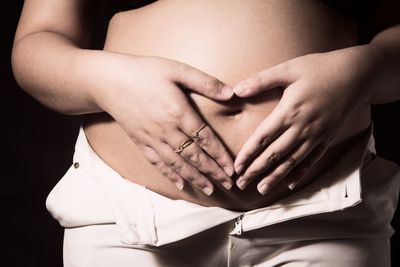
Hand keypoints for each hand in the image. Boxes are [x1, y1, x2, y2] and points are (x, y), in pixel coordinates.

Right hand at [96, 55, 234, 194]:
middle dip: (213, 172)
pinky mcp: (141, 142)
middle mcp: (168, 131)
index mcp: (180, 113)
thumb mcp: (177, 70)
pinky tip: (180, 185)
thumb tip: (231, 92)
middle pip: (195, 156)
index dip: (220, 155)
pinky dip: (170, 175)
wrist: (109, 81)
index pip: (206, 139)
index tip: (232, 168)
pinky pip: (158, 163)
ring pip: (178, 164)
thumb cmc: (145, 72)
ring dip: (195, 178)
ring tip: (210, 190)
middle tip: (228, 185)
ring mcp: (153, 139)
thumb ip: (205, 82)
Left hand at [233, 46, 375, 193]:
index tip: (236, 168)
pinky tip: (290, 183)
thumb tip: (237, 90)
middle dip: (256, 170)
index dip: (248, 154)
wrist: (357, 74)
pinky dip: (301, 173)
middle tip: (241, 184)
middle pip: (274, 154)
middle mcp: (302, 127)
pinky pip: (312, 160)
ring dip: (275, 177)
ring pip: (292, 161)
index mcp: (288, 111)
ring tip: (261, 190)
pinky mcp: (328, 137)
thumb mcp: (288, 68)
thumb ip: (262, 80)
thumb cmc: (320, 68)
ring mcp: (316, 135)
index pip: (263, 138)